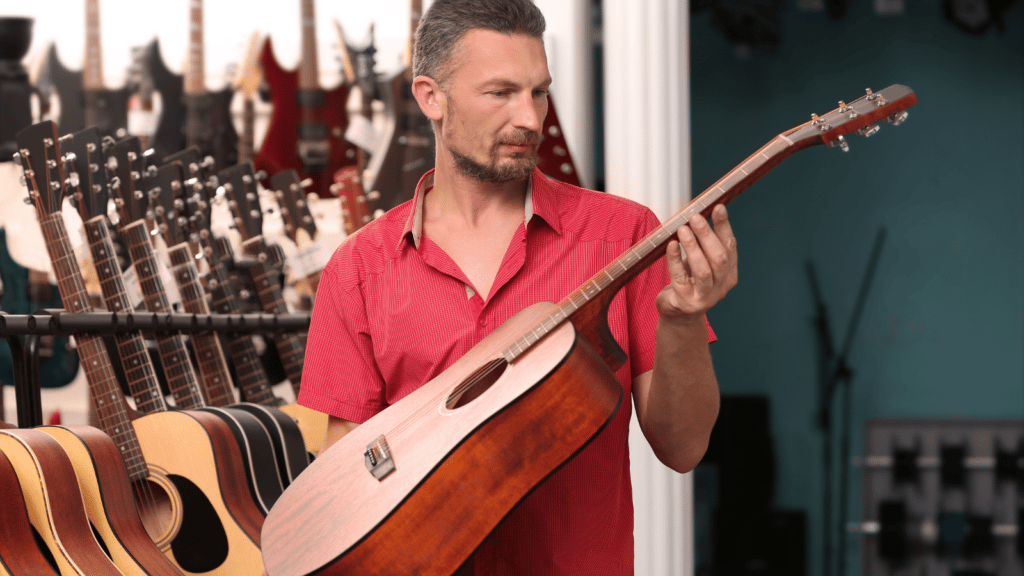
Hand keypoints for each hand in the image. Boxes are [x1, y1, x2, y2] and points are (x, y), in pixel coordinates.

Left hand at [657, 204, 737, 319]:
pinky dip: (675, 260)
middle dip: (707, 235)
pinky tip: (671, 246)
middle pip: (719, 258)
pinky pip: (681, 278)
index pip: (730, 246)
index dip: (724, 226)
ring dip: (693, 247)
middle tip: (695, 217)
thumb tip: (697, 214)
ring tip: (682, 229)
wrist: (679, 315)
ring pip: (703, 269)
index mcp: (729, 273)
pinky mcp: (686, 302)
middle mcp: (722, 286)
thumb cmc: (690, 282)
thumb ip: (703, 245)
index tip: (718, 207)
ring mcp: (706, 296)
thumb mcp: (700, 263)